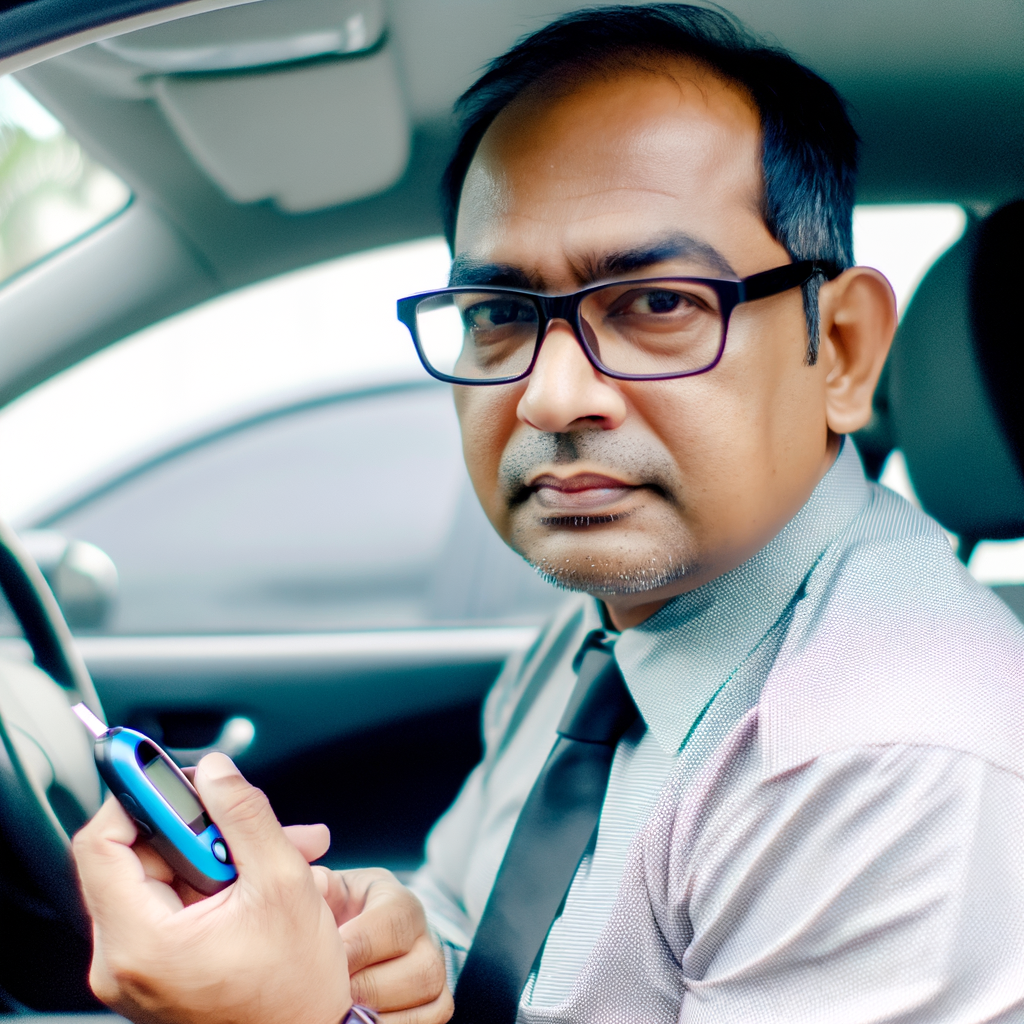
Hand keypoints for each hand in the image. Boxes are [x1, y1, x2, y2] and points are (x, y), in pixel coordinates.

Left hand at [74, 753, 351, 1023]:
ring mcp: (136, 968)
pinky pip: (172, 904)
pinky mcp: (154, 971)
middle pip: (138, 856)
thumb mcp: (282, 884)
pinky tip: (262, 878)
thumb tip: (217, 771)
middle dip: (202, 826)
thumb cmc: (294, 992)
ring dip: (220, 853)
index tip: (168, 772)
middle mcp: (124, 960)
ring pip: (162, 876)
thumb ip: (246, 816)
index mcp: (142, 942)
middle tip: (251, 819)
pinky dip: (214, 882)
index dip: (136, 796)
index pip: (102, 843)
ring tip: (280, 851)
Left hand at [317, 868, 451, 1023]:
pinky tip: (364, 1021)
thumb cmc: (338, 915)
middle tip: (335, 994)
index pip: (396, 920)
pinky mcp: (437, 1001)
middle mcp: (424, 933)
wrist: (353, 939)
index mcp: (398, 901)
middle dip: (370, 985)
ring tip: (345, 1011)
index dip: (361, 944)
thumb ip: (321, 886)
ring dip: (382, 1009)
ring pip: (429, 991)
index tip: (332, 959)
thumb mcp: (329, 893)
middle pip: (421, 963)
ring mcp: (434, 968)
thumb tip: (315, 880)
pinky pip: (431, 1019)